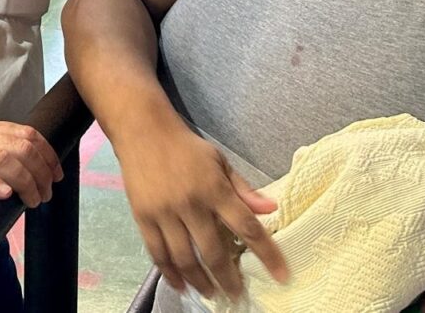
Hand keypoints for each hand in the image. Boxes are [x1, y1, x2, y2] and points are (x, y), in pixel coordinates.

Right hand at [0, 117, 62, 206]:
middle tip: (46, 194)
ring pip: (5, 160)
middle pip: (23, 148)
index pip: (28, 134)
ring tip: (32, 200)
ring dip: (26, 181)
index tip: (57, 174)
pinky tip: (5, 195)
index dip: (48, 154)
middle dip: (42, 172)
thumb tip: (13, 171)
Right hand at [116, 122, 287, 299]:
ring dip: (200, 281)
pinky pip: (157, 253)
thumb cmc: (187, 147)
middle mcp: (190, 204)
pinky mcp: (143, 217)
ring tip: (211, 293)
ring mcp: (164, 212)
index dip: (266, 254)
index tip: (281, 276)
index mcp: (214, 189)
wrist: (144, 131)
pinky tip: (180, 284)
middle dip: (228, 279)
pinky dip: (170, 273)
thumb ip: (244, 189)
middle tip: (236, 293)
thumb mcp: (220, 161)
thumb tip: (271, 209)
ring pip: (184, 259)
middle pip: (213, 252)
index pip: (247, 226)